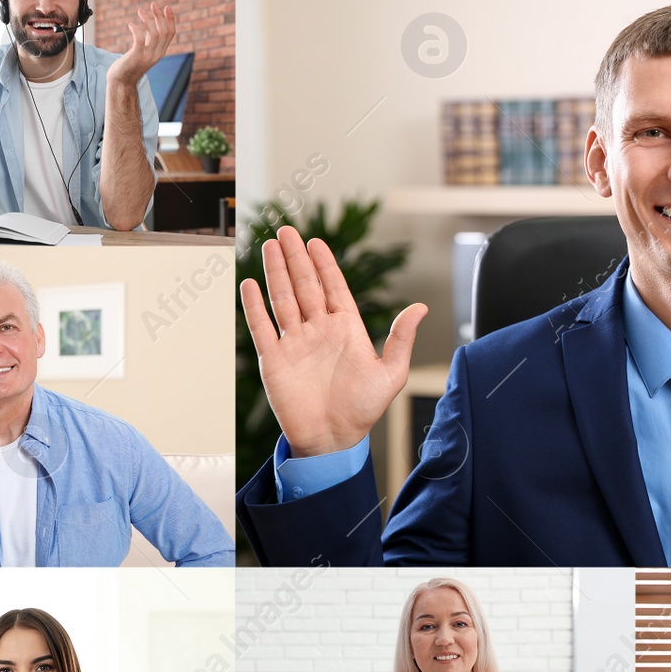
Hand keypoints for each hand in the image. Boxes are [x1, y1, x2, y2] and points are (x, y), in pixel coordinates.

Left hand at [106, 3, 177, 87]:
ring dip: (148, 20)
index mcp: (160, 51)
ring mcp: (147, 56)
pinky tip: (131, 24)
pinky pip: (140, 40)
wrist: (121, 82)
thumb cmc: (130, 65)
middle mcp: (157, 54)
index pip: (171, 33)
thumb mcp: (143, 51)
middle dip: (160, 16)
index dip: (170, 19)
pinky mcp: (136, 57)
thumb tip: (148, 23)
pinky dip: (137, 29)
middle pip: (164, 31)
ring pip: (154, 34)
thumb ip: (148, 40)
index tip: (166, 7)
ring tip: (140, 11)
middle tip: (153, 5)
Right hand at [240, 225, 427, 456]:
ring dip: (276, 272)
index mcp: (346, 328)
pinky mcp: (275, 360)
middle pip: (304, 285)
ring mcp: (295, 342)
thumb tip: (421, 307)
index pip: (333, 287)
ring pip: (283, 299)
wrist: (334, 440)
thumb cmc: (363, 410)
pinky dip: (255, 306)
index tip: (315, 241)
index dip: (324, 264)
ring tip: (269, 245)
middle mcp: (318, 330)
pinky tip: (249, 284)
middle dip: (296, 257)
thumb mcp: (391, 373)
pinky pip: (262, 328)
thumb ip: (401, 338)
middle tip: (286, 231)